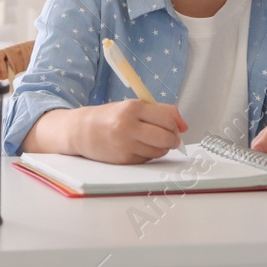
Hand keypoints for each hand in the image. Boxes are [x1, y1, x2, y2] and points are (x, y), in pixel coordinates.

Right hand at [28, 101, 186, 163]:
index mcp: (133, 108)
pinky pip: (147, 160)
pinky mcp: (123, 160)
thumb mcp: (133, 106)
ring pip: (159, 151)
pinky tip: (139, 147)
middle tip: (172, 138)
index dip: (177, 124)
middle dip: (173, 139)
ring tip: (151, 141)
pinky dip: (148, 155)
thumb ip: (160, 112)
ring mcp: (125, 145)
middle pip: (166, 137)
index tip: (178, 126)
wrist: (82, 130)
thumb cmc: (110, 117)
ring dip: (161, 148)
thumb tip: (184, 126)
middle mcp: (128, 126)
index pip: (167, 117)